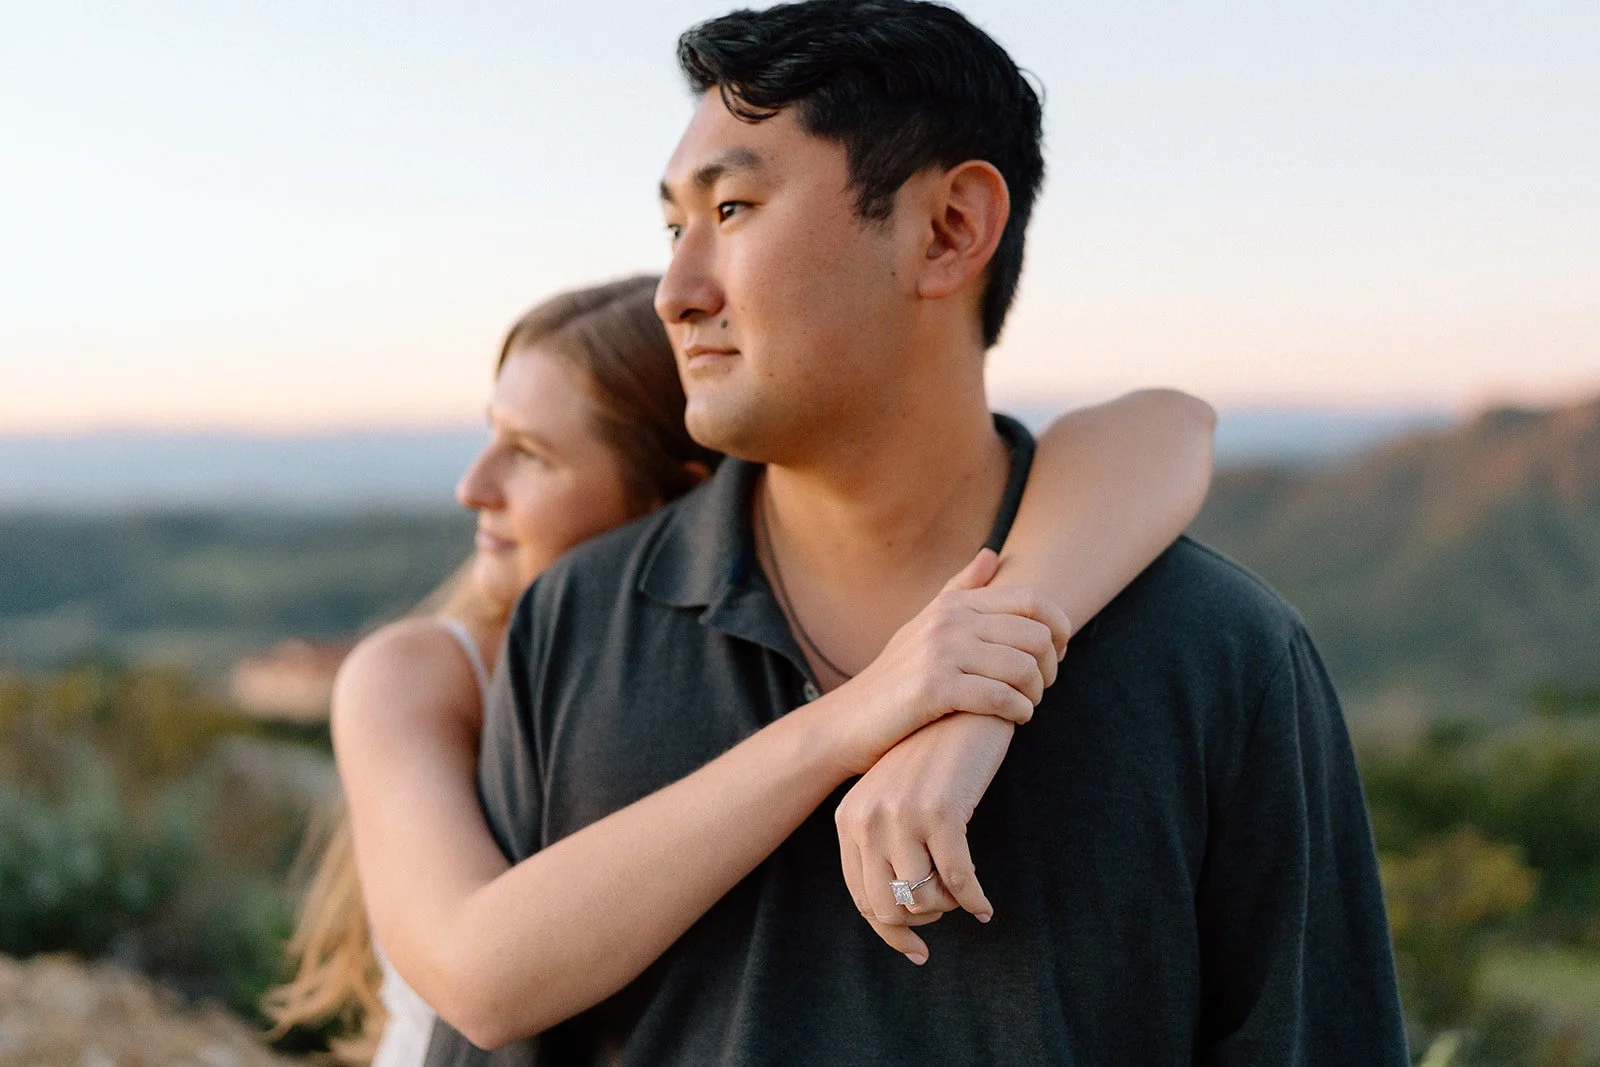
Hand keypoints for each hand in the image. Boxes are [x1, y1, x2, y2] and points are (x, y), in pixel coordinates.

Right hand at [823, 549, 1071, 776]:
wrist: (849, 720)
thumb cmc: (895, 676)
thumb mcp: (925, 624)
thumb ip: (961, 590)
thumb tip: (992, 554)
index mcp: (955, 604)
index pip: (1032, 600)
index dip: (1060, 628)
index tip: (1057, 654)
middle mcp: (949, 621)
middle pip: (1035, 635)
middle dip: (1050, 667)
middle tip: (1041, 687)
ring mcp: (940, 652)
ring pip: (1023, 667)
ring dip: (1036, 693)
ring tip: (1026, 705)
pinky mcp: (933, 688)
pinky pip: (1000, 697)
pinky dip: (1018, 712)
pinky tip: (1014, 719)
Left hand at [836, 711, 1014, 964]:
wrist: (962, 710)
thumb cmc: (934, 761)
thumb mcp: (896, 798)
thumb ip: (885, 844)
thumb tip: (901, 917)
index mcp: (849, 818)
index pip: (861, 897)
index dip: (890, 931)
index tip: (916, 950)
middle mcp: (868, 818)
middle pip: (889, 907)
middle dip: (922, 920)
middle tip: (949, 910)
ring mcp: (903, 815)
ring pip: (923, 899)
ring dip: (949, 906)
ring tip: (966, 894)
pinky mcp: (942, 813)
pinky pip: (957, 881)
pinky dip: (973, 900)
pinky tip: (984, 906)